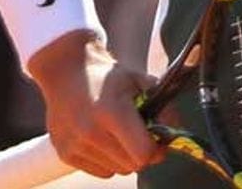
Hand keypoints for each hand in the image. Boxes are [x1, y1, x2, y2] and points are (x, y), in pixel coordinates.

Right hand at [27, 31, 162, 177]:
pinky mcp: (65, 153)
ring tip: (121, 135)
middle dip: (143, 154)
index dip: (157, 149)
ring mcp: (75, 145)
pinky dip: (108, 161)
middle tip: (143, 137)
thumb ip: (163, 106)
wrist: (66, 71)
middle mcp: (90, 132)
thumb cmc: (107, 76)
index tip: (159, 139)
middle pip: (132, 165)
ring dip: (125, 158)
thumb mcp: (140, 81)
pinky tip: (105, 139)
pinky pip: (100, 171)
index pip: (143, 153)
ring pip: (117, 171)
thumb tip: (177, 130)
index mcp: (112, 111)